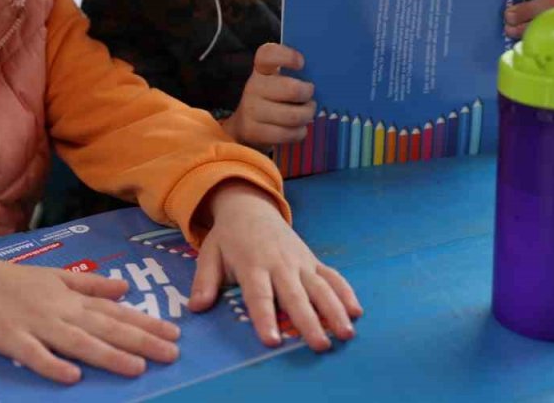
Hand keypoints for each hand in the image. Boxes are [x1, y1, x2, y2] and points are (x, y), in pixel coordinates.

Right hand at [0, 251, 179, 384]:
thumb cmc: (13, 280)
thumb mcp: (55, 276)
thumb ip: (90, 284)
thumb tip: (124, 288)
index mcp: (70, 296)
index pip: (115, 312)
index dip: (145, 323)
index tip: (174, 333)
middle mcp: (60, 310)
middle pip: (105, 328)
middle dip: (140, 341)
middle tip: (171, 354)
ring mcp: (36, 325)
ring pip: (77, 343)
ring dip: (107, 355)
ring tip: (136, 367)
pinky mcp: (11, 339)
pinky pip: (35, 356)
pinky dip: (53, 366)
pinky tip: (72, 377)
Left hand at [190, 182, 359, 351]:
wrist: (250, 207)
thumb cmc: (228, 238)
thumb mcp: (209, 254)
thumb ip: (204, 281)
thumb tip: (196, 307)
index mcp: (252, 264)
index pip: (259, 296)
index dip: (265, 318)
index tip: (272, 341)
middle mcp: (280, 264)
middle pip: (296, 296)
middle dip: (309, 322)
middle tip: (320, 346)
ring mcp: (300, 262)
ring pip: (320, 288)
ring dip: (335, 310)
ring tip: (346, 334)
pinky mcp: (312, 260)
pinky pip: (332, 276)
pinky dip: (345, 292)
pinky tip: (357, 311)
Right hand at [223, 44, 315, 148]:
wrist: (247, 123)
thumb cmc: (273, 96)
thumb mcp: (279, 79)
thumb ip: (296, 74)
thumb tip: (323, 76)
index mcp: (261, 69)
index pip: (268, 54)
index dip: (287, 56)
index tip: (301, 63)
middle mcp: (253, 86)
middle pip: (292, 90)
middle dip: (307, 94)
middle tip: (310, 97)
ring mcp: (251, 110)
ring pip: (293, 116)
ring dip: (306, 115)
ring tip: (306, 113)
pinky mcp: (253, 131)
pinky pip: (288, 134)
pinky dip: (299, 132)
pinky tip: (297, 128)